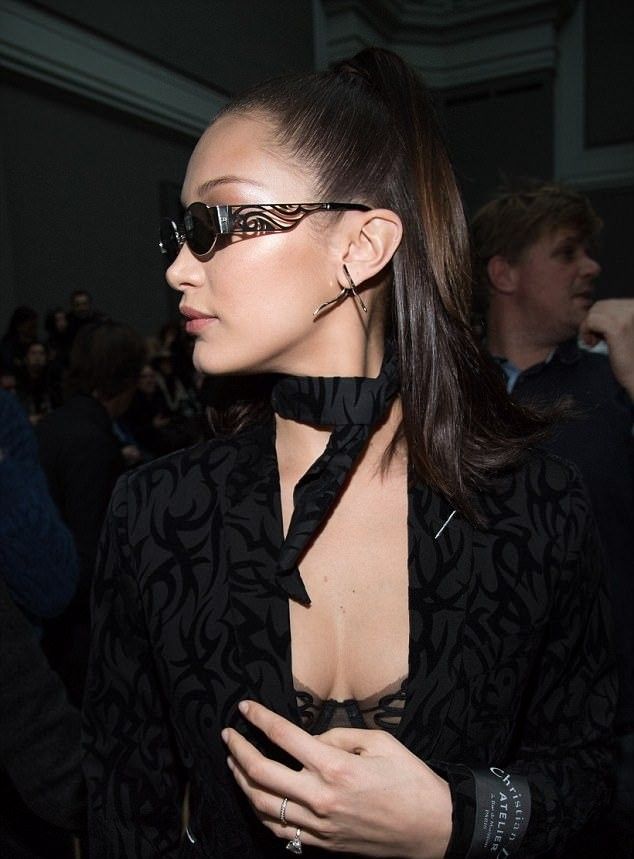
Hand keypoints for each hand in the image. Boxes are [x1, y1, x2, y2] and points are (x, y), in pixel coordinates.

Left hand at [222, 700, 451, 857]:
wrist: (433, 828)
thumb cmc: (411, 780)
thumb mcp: (381, 743)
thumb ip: (340, 736)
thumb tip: (311, 738)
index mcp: (336, 768)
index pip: (284, 737)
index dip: (260, 719)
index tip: (245, 707)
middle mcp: (321, 799)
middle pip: (262, 774)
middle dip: (238, 751)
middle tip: (228, 734)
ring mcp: (320, 826)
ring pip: (264, 806)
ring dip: (242, 782)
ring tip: (234, 763)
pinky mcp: (323, 845)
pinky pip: (281, 831)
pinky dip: (261, 813)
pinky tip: (257, 797)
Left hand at [580, 299, 633, 397]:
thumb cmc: (630, 356)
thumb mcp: (625, 330)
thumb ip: (615, 317)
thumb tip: (592, 311)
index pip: (609, 303)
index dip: (600, 320)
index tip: (603, 336)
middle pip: (600, 306)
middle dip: (594, 323)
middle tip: (598, 341)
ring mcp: (627, 315)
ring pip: (593, 312)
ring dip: (589, 328)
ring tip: (597, 342)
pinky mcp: (617, 327)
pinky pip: (590, 321)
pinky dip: (585, 332)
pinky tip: (592, 344)